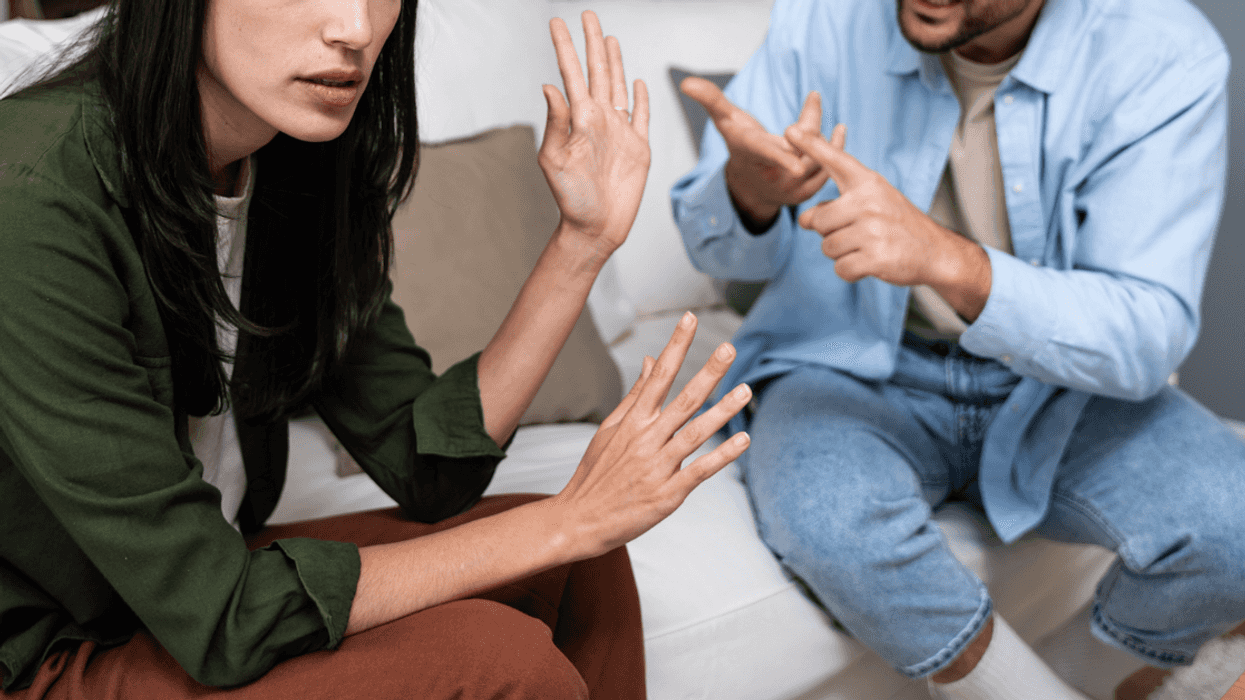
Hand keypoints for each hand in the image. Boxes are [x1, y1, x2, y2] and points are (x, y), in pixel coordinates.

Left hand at [541, 12, 650, 255]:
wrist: (595, 227)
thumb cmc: (571, 199)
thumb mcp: (555, 160)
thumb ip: (555, 123)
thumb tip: (550, 86)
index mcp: (578, 120)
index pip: (571, 74)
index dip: (564, 47)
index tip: (556, 22)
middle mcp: (599, 120)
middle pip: (597, 72)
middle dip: (592, 43)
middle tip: (588, 15)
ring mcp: (620, 132)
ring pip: (619, 86)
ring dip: (615, 62)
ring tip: (608, 38)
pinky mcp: (639, 147)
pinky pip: (641, 116)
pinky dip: (641, 98)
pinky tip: (638, 82)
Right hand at [553, 312, 752, 558]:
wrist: (578, 519)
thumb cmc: (596, 472)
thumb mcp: (610, 428)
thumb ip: (636, 394)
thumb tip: (653, 359)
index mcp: (633, 421)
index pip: (659, 375)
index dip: (676, 346)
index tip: (690, 318)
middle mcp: (646, 439)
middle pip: (683, 400)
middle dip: (708, 372)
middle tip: (730, 348)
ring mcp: (657, 467)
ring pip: (696, 433)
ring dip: (723, 411)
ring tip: (746, 390)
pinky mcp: (667, 495)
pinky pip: (700, 471)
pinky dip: (722, 456)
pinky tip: (743, 440)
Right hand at [680, 77, 828, 229]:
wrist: (751, 185)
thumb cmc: (740, 145)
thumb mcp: (725, 121)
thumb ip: (711, 100)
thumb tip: (686, 82)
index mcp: (751, 156)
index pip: (765, 154)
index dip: (779, 157)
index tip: (795, 164)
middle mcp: (771, 177)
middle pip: (801, 148)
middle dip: (811, 121)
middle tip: (813, 97)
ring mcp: (790, 189)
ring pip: (818, 158)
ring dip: (822, 132)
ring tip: (818, 108)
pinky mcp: (807, 193)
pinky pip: (828, 170)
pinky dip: (835, 147)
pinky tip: (839, 129)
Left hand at [785, 124, 991, 320]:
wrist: (935, 251)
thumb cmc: (897, 225)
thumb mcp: (872, 202)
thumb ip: (836, 205)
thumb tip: (803, 219)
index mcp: (868, 183)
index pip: (835, 160)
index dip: (811, 145)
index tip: (789, 129)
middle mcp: (869, 202)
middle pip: (818, 221)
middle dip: (830, 233)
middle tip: (858, 233)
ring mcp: (873, 230)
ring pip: (827, 247)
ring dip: (841, 253)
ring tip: (867, 246)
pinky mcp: (876, 257)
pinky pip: (841, 268)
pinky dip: (851, 271)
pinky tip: (870, 262)